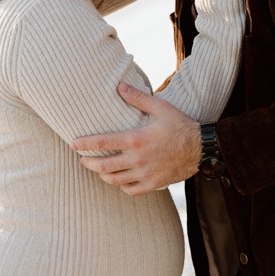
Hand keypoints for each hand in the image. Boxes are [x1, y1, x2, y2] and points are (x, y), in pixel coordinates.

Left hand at [70, 84, 201, 194]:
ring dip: (102, 175)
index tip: (73, 144)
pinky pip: (129, 189)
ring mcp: (145, 174)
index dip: (84, 144)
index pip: (102, 143)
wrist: (201, 148)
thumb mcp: (160, 107)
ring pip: (114, 180)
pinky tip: (119, 179)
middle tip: (82, 159)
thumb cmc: (180, 125)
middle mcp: (137, 159)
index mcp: (136, 139)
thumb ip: (138, 98)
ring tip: (98, 169)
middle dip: (88, 163)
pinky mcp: (153, 184)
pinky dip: (120, 185)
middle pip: (103, 166)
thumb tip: (119, 86)